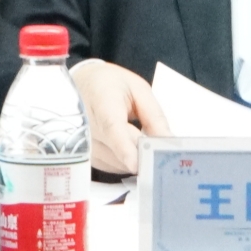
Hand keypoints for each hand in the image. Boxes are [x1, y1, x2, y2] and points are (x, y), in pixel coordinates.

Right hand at [70, 60, 159, 176]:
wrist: (81, 83)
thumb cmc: (110, 84)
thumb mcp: (138, 90)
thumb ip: (154, 116)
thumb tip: (169, 142)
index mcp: (102, 103)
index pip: (111, 129)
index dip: (124, 149)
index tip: (136, 164)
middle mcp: (87, 127)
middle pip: (118, 151)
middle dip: (144, 155)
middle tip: (163, 152)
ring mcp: (83, 144)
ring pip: (116, 163)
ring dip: (135, 159)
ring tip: (143, 143)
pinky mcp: (85, 155)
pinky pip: (111, 166)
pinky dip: (125, 161)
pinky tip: (130, 149)